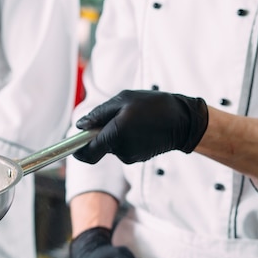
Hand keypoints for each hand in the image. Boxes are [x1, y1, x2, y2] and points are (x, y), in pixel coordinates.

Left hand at [74, 90, 208, 163]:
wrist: (184, 121)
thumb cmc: (154, 106)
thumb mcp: (123, 100)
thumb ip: (98, 114)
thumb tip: (80, 125)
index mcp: (115, 135)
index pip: (87, 153)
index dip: (77, 150)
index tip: (73, 143)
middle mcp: (121, 150)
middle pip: (98, 147)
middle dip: (100, 133)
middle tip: (113, 116)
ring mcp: (130, 156)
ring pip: (111, 146)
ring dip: (114, 134)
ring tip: (132, 118)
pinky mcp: (138, 158)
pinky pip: (122, 148)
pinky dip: (124, 138)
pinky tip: (139, 127)